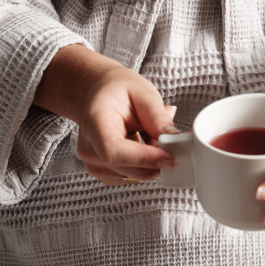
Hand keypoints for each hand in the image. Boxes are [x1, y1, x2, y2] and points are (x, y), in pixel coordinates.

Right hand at [34, 45, 177, 184]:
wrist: (98, 92)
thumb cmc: (116, 90)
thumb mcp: (142, 93)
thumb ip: (157, 117)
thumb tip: (174, 139)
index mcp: (94, 123)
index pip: (114, 151)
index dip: (144, 158)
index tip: (171, 157)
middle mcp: (89, 148)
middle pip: (128, 168)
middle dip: (157, 159)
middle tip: (175, 139)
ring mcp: (94, 163)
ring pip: (134, 175)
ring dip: (153, 160)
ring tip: (152, 131)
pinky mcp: (104, 171)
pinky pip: (133, 175)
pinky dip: (146, 163)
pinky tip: (144, 142)